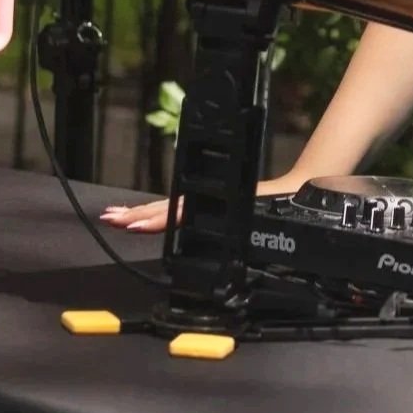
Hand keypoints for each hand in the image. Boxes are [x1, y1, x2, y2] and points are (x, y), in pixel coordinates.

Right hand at [100, 174, 307, 233]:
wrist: (300, 189)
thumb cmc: (288, 203)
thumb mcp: (271, 215)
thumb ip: (252, 221)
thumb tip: (242, 218)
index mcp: (223, 202)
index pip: (186, 210)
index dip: (161, 218)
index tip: (136, 224)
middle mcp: (213, 199)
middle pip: (171, 206)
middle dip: (140, 213)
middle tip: (112, 220)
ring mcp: (211, 202)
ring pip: (173, 207)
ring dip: (144, 213)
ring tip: (118, 218)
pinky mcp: (213, 206)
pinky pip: (181, 210)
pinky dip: (160, 214)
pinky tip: (146, 218)